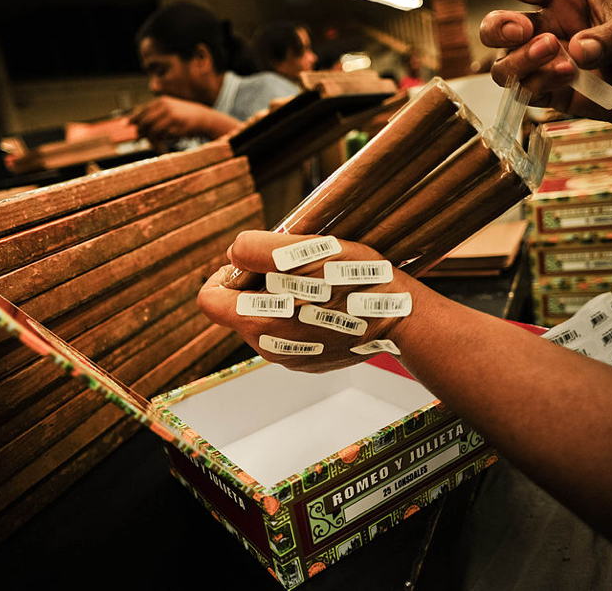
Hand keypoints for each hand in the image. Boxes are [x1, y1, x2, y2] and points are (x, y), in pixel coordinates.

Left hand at [128, 96, 219, 142]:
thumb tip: (136, 124)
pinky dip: (160, 143)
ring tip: (155, 144)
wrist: (203, 118)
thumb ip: (155, 115)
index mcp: (161, 101)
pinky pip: (162, 136)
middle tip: (141, 138)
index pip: (142, 111)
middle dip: (141, 131)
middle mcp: (164, 106)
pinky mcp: (175, 125)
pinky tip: (163, 147)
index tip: (126, 124)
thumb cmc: (184, 116)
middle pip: (144, 121)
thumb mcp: (169, 110)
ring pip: (152, 130)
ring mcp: (170, 115)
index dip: (133, 118)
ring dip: (151, 140)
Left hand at [197, 231, 425, 373]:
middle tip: (290, 268)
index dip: (224, 275)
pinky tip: (326, 302)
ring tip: (313, 283)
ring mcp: (290, 356)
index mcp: (258, 322)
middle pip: (237, 308)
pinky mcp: (309, 360)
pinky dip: (298, 314)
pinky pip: (288, 331)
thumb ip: (257, 250)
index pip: (210, 299)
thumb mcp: (304, 250)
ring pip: (264, 319)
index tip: (250, 262)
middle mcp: (268, 346)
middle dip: (256, 284)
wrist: (401, 318)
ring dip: (279, 298)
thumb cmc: (355, 280)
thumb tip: (233, 255)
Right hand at [480, 0, 611, 126]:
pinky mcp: (552, 94)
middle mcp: (550, 29)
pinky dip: (539, 86)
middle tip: (522, 31)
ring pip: (504, 64)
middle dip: (499, 28)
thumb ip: (611, 38)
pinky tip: (568, 79)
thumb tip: (576, 52)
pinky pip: (525, 92)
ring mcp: (547, 64)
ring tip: (557, 59)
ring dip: (520, 61)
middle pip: (498, 26)